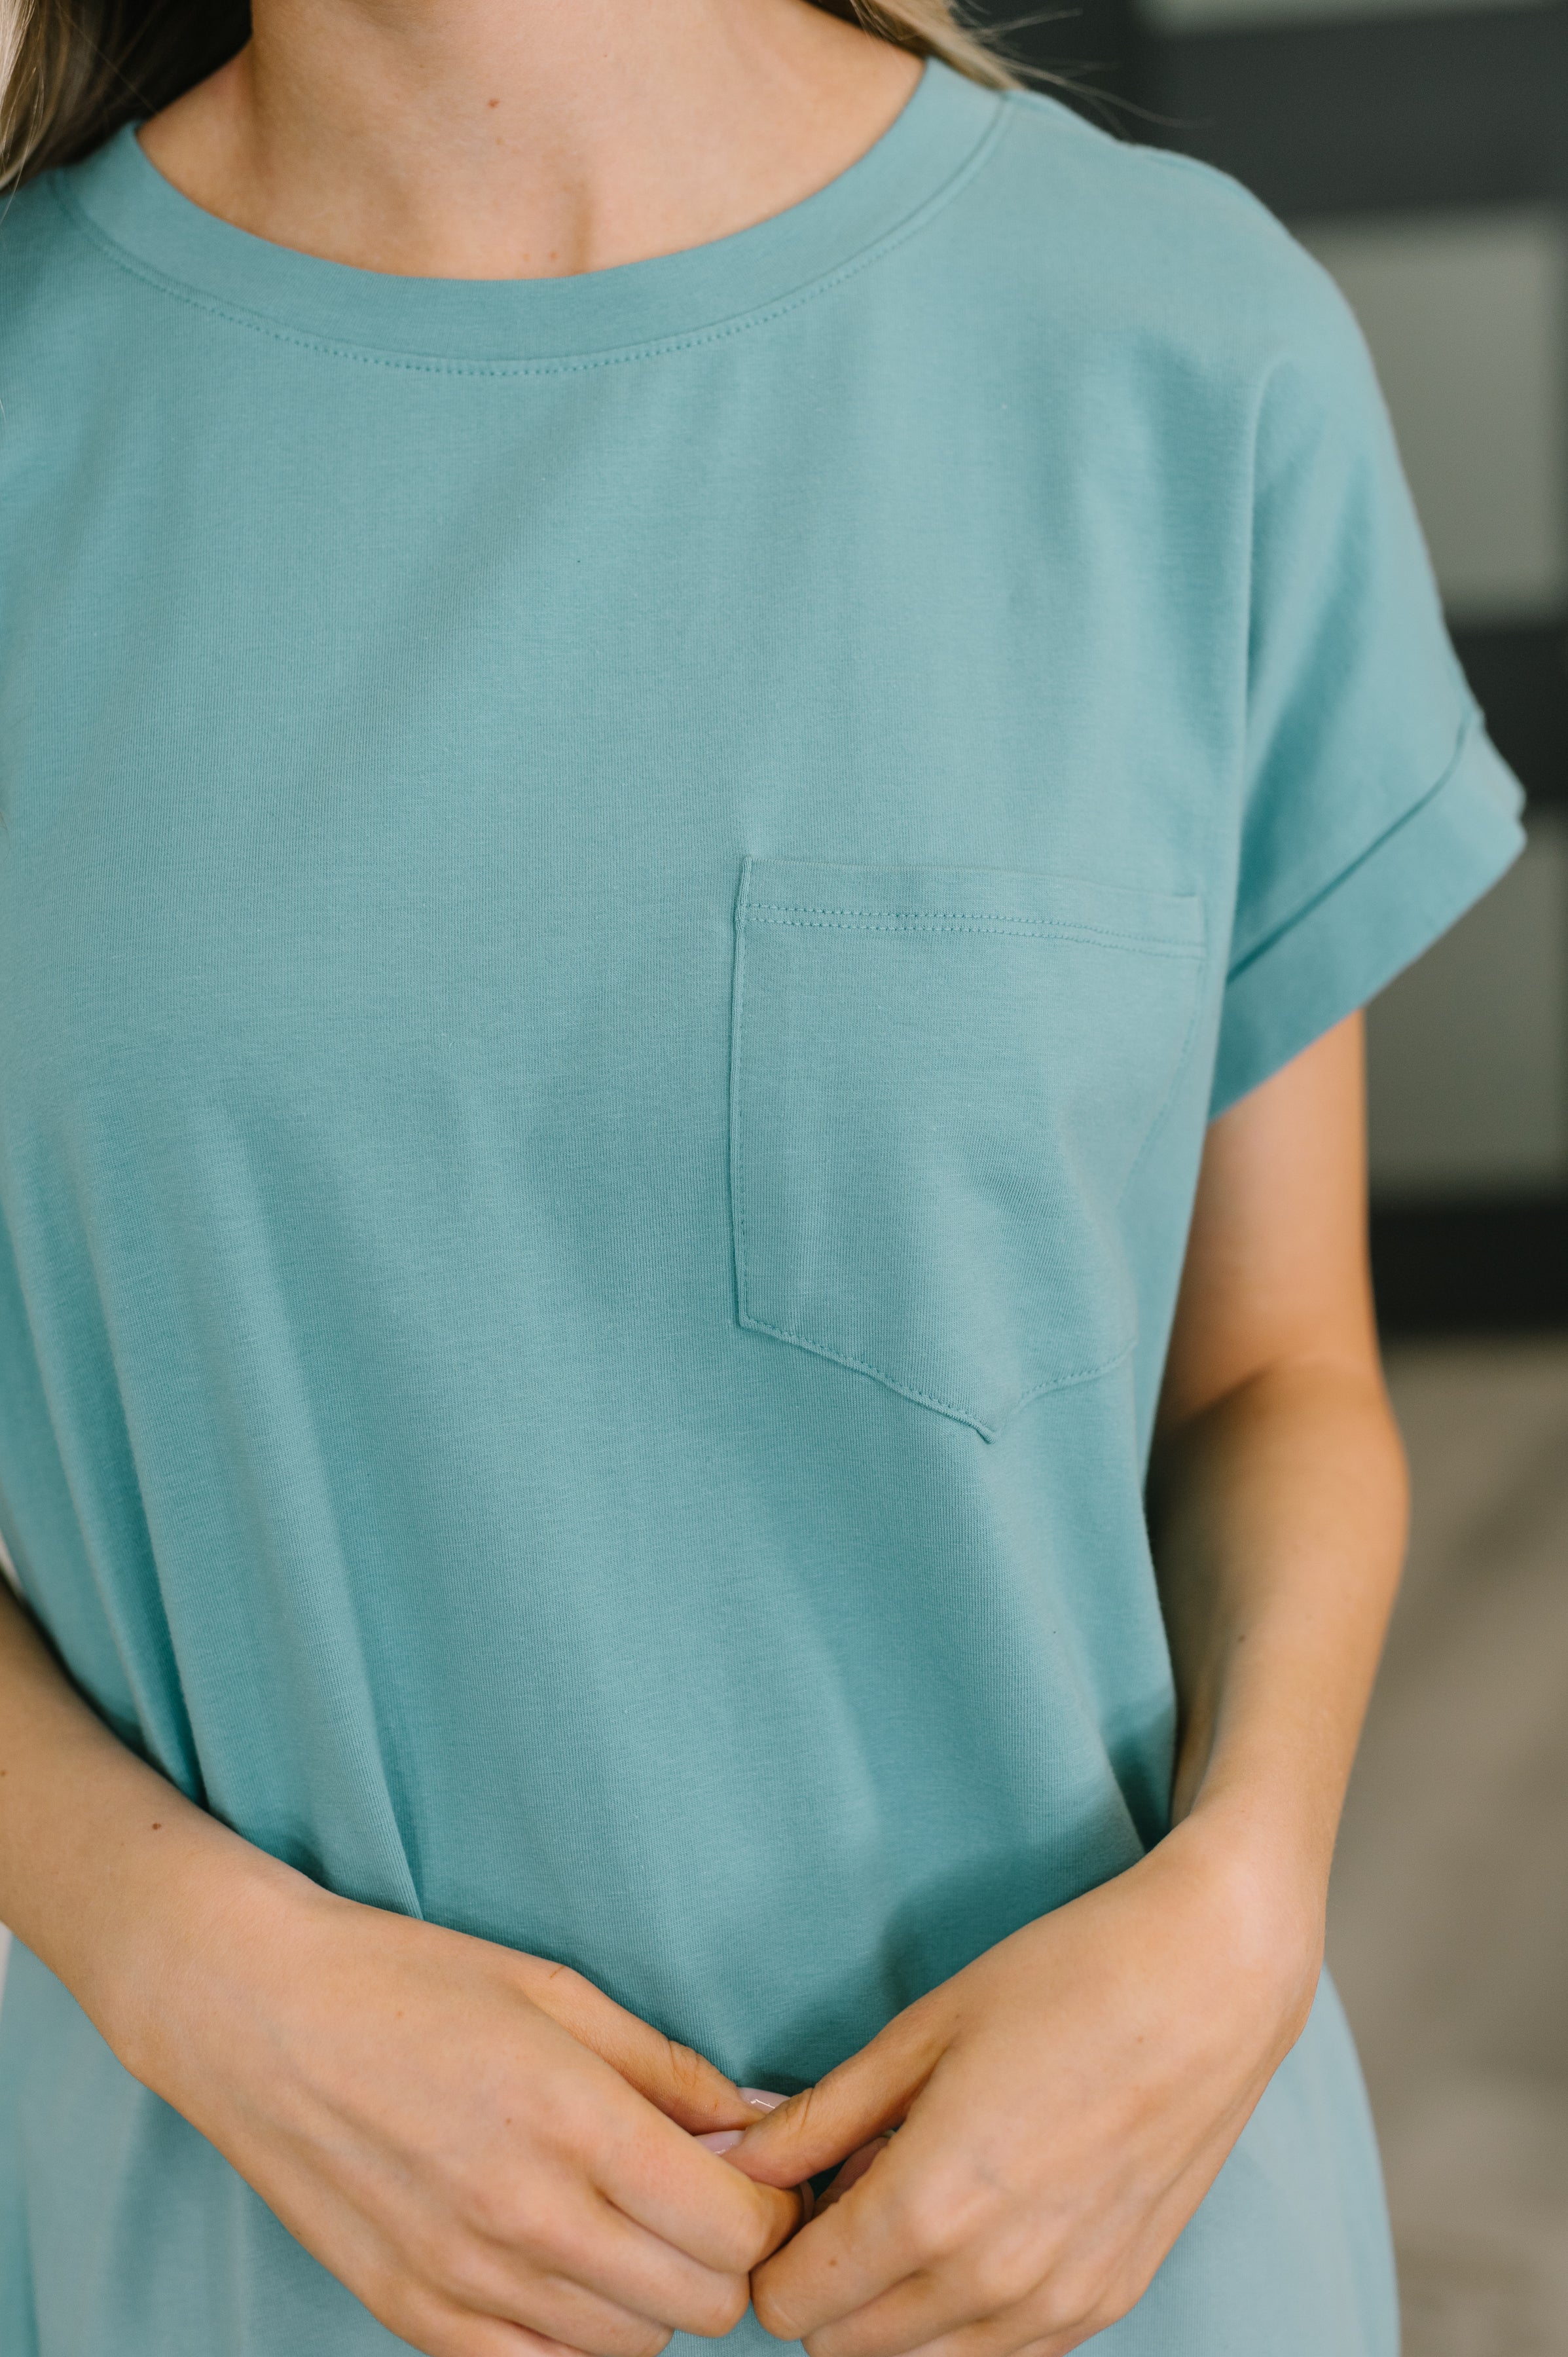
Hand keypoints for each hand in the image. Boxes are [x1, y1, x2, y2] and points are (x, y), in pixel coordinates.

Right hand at [126, 1856, 801, 2356]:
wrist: (257, 2014)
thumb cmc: (410, 1982)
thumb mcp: (558, 1990)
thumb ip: (670, 2071)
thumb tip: (765, 2124)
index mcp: (574, 2121)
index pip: (737, 2228)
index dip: (771, 2205)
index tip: (757, 2173)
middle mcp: (528, 2217)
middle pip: (703, 2303)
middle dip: (725, 2255)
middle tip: (697, 2197)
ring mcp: (467, 2281)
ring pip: (630, 2347)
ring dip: (651, 2294)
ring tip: (620, 2221)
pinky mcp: (414, 2318)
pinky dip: (573, 2337)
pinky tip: (558, 2268)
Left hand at [722, 1814, 1323, 2356]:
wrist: (1212, 1982)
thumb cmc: (1065, 1981)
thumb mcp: (921, 2031)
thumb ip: (818, 2117)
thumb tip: (731, 2160)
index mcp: (930, 2208)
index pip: (794, 2304)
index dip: (774, 2252)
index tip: (794, 2191)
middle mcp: (992, 2282)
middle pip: (847, 2346)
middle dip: (826, 2280)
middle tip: (849, 2185)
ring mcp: (1059, 2305)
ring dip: (893, 2305)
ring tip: (918, 2193)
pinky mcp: (1109, 2302)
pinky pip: (1002, 2354)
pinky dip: (965, 2313)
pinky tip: (981, 2219)